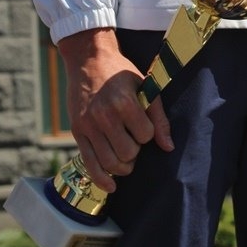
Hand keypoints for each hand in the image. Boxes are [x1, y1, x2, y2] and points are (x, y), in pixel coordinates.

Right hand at [58, 28, 173, 192]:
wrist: (89, 61)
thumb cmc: (119, 73)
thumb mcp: (144, 86)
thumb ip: (158, 117)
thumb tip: (169, 147)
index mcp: (124, 101)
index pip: (145, 135)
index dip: (147, 133)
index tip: (142, 124)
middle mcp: (104, 115)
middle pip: (127, 152)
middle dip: (135, 152)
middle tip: (134, 140)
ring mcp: (88, 125)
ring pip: (110, 163)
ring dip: (123, 167)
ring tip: (126, 157)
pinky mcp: (77, 132)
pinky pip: (89, 164)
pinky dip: (101, 180)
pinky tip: (111, 186)